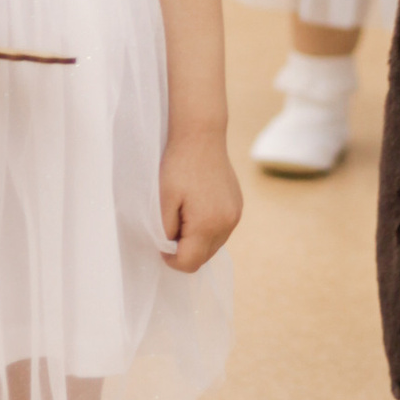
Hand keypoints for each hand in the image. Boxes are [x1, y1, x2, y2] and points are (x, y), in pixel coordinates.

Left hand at [158, 126, 242, 270]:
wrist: (202, 135)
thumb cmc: (178, 166)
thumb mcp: (164, 201)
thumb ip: (166, 231)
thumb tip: (171, 248)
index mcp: (208, 225)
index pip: (190, 263)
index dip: (171, 260)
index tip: (161, 243)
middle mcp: (227, 224)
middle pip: (204, 258)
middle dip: (185, 250)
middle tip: (171, 226)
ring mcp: (235, 215)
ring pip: (213, 245)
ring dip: (197, 240)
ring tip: (183, 215)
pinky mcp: (238, 206)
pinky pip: (221, 230)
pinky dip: (208, 229)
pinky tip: (197, 208)